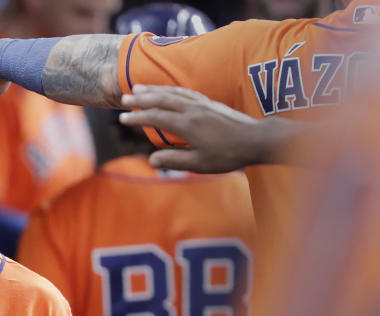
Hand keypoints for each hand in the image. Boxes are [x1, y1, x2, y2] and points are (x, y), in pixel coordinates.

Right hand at [120, 85, 273, 172]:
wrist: (256, 139)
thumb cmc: (228, 154)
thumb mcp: (200, 163)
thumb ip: (174, 160)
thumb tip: (151, 160)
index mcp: (188, 125)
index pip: (156, 117)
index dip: (138, 117)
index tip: (123, 118)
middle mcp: (193, 110)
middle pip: (162, 99)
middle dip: (141, 98)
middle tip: (124, 97)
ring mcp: (201, 103)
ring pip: (172, 92)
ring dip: (153, 90)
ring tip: (138, 88)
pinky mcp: (209, 102)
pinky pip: (184, 91)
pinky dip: (170, 89)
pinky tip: (165, 90)